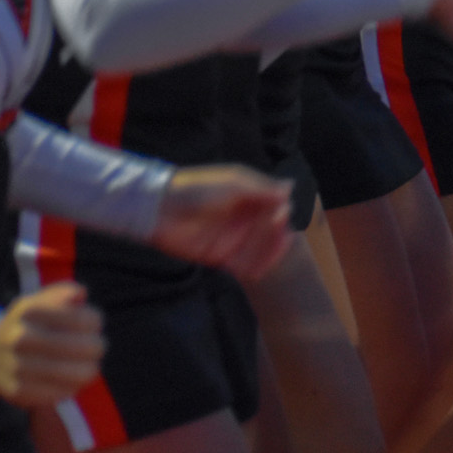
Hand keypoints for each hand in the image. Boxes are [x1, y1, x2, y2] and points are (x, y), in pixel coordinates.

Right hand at [0, 283, 104, 407]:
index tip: (92, 325)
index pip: (82, 320)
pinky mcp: (17, 391)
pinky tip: (70, 381)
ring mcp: (17, 367)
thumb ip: (63, 292)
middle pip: (83, 348)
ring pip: (75, 374)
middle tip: (96, 348)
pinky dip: (70, 387)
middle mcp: (21, 339)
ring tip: (87, 366)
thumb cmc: (27, 323)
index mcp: (30, 313)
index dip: (94, 323)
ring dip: (87, 369)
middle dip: (95, 348)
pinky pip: (59, 394)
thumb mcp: (39, 300)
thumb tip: (80, 294)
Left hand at [152, 166, 292, 280]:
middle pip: (271, 230)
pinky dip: (255, 268)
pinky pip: (243, 266)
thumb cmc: (198, 188)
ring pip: (261, 249)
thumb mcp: (233, 182)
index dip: (282, 212)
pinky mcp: (220, 257)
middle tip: (277, 227)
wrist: (160, 208)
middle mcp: (245, 220)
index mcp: (251, 198)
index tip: (282, 212)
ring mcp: (233, 240)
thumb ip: (263, 188)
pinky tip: (259, 270)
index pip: (276, 208)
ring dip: (270, 250)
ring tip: (272, 250)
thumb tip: (292, 187)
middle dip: (277, 231)